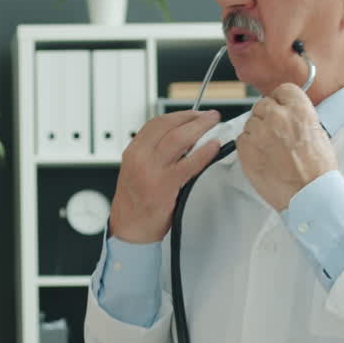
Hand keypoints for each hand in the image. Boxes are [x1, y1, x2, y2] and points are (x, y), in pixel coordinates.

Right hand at [110, 110, 223, 242]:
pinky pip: (189, 163)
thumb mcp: (137, 171)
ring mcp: (152, 170)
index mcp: (133, 152)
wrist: (129, 229)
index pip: (156, 123)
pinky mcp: (165, 185)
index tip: (194, 113)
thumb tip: (183, 140)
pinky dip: (204, 152)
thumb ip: (153, 154)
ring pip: (179, 139)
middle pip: (169, 126)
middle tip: (210, 116)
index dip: (179, 115)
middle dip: (193, 117)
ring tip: (214, 124)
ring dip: (200, 128)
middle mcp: (140, 157)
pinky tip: (214, 147)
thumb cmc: (135, 204)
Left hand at [236, 83, 337, 210]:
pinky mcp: (245, 149)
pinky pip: (241, 139)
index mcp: (299, 110)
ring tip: (271, 150)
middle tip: (276, 134)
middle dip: (268, 117)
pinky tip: (263, 158)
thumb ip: (299, 117)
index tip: (281, 107)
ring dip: (257, 132)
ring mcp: (259, 132)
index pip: (282, 90)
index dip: (281, 100)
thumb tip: (289, 112)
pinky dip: (249, 147)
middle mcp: (277, 117)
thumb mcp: (317, 132)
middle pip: (263, 105)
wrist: (308, 194)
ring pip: (251, 122)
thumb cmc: (317, 170)